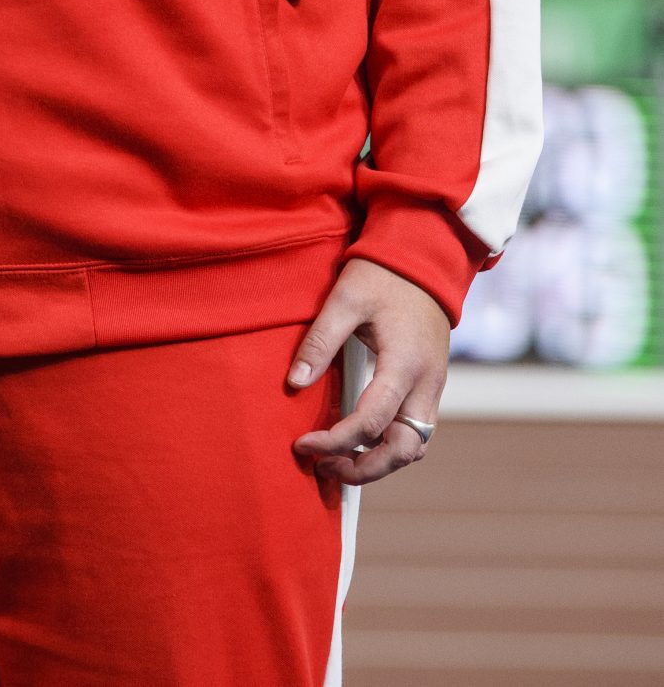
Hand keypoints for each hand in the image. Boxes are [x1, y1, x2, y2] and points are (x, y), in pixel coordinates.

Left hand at [288, 258, 448, 485]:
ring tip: (339, 463)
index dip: (335, 441)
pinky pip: (417, 431)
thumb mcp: (346, 298)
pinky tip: (361, 443)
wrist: (424, 259)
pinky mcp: (431, 385)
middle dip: (363, 468)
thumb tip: (294, 383)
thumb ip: (320, 341)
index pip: (370, 422)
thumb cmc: (383, 275)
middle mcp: (427, 384)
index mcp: (405, 364)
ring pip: (415, 447)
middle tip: (323, 467)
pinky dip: (391, 447)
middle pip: (402, 450)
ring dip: (380, 463)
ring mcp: (434, 387)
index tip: (302, 444)